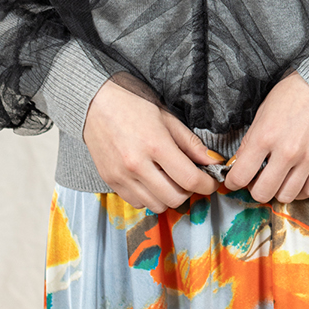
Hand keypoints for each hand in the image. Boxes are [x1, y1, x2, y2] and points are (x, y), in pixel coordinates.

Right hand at [83, 76, 219, 211]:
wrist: (96, 103)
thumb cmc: (134, 104)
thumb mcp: (168, 117)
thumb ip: (191, 143)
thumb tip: (212, 162)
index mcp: (155, 145)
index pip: (190, 179)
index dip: (207, 185)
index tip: (212, 182)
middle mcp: (137, 165)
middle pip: (175, 198)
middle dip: (190, 191)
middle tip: (192, 179)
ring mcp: (121, 176)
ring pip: (156, 205)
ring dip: (169, 196)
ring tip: (171, 179)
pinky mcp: (110, 182)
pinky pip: (137, 203)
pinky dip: (150, 197)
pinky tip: (152, 181)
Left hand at [224, 72, 308, 202]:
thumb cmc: (292, 94)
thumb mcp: (263, 112)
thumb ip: (251, 141)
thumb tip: (240, 164)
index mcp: (265, 136)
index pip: (240, 176)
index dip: (233, 182)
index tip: (235, 180)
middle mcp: (286, 152)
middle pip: (263, 193)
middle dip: (255, 189)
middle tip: (257, 180)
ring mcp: (308, 158)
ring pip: (286, 196)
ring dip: (278, 191)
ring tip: (277, 180)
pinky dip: (300, 191)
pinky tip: (296, 180)